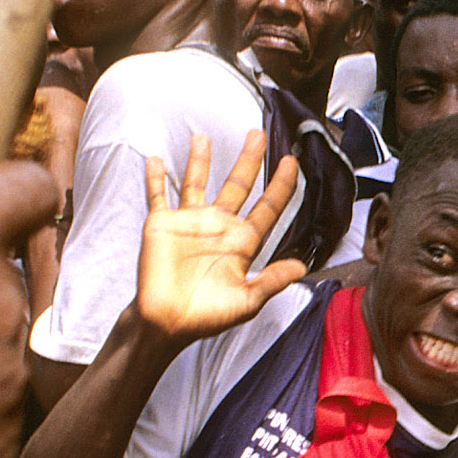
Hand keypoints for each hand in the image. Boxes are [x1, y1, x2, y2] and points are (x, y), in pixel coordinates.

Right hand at [134, 131, 305, 343]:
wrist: (166, 324)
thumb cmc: (207, 317)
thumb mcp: (246, 303)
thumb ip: (272, 282)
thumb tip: (301, 267)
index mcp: (242, 243)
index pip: (267, 208)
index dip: (281, 186)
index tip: (292, 162)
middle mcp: (218, 227)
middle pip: (238, 186)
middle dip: (249, 160)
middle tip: (257, 133)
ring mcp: (190, 223)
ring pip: (197, 183)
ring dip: (200, 160)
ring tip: (202, 136)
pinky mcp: (162, 226)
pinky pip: (159, 196)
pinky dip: (156, 178)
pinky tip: (156, 159)